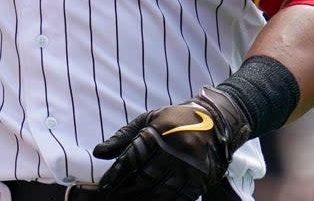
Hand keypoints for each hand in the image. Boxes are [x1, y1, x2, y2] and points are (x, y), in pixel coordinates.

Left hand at [92, 87, 250, 200]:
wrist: (215, 121)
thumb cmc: (174, 120)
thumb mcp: (148, 120)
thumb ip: (123, 137)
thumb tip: (99, 153)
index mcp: (159, 132)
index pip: (133, 158)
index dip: (117, 174)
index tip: (105, 185)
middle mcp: (175, 149)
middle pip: (146, 177)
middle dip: (127, 190)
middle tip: (114, 197)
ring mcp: (190, 165)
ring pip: (163, 190)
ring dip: (144, 199)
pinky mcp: (202, 178)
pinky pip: (182, 196)